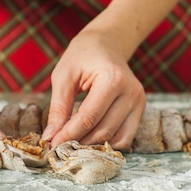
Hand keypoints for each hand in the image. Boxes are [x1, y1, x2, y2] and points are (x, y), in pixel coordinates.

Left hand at [43, 29, 145, 149]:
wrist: (106, 44)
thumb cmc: (82, 56)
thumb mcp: (63, 76)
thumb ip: (58, 108)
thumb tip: (50, 137)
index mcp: (112, 79)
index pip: (89, 117)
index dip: (69, 134)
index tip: (52, 144)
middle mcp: (131, 92)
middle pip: (104, 131)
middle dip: (80, 142)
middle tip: (59, 146)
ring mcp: (139, 101)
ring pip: (116, 139)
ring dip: (94, 146)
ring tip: (74, 143)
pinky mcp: (140, 109)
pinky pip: (126, 137)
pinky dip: (108, 143)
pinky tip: (90, 138)